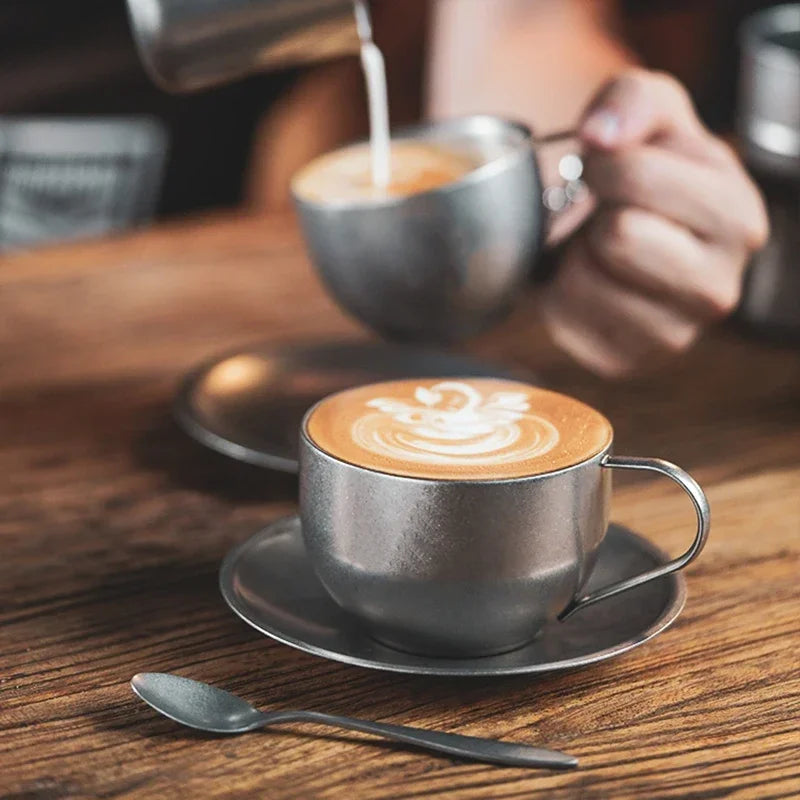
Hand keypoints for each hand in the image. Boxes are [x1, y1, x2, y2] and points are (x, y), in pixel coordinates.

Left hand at [539, 69, 768, 377]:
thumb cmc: (645, 171)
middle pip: (617, 234)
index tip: (608, 171)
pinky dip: (563, 293)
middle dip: (597, 214)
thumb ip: (631, 100)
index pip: (636, 177)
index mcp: (738, 218)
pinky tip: (592, 283)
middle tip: (608, 214)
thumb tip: (601, 135)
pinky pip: (565, 319)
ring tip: (605, 251)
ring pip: (587, 280)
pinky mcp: (625, 361)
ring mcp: (675, 335)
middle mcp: (719, 287)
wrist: (625, 234)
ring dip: (580, 256)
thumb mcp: (648, 112)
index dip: (602, 165)